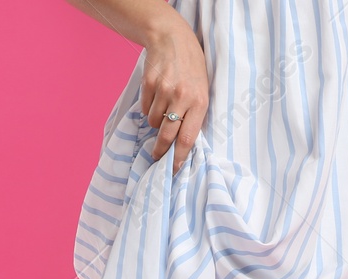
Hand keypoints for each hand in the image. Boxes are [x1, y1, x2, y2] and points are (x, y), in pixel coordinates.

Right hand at [140, 15, 208, 173]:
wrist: (172, 39)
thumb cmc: (191, 68)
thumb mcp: (202, 90)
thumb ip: (195, 114)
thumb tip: (183, 144)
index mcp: (200, 102)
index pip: (188, 138)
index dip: (179, 157)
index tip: (174, 169)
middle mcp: (182, 97)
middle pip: (167, 135)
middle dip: (160, 150)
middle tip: (156, 156)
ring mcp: (164, 90)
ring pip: (154, 122)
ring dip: (156, 122)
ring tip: (163, 108)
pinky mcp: (149, 84)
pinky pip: (145, 109)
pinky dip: (148, 108)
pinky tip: (156, 95)